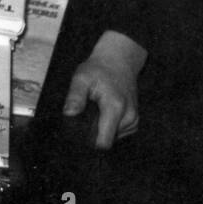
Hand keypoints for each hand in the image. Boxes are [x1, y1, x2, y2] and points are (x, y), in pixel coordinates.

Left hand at [63, 29, 146, 148]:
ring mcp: (134, 120)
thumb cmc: (98, 69)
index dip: (89, 142)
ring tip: (95, 110)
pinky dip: (109, 126)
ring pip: (112, 137)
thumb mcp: (81, 78)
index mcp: (115, 108)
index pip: (104, 141)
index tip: (79, 134)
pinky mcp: (134, 121)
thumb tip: (68, 114)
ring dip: (101, 128)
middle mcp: (128, 117)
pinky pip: (118, 133)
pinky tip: (103, 113)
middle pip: (106, 140)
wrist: (118, 61)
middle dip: (93, 132)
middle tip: (86, 114)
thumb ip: (75, 97)